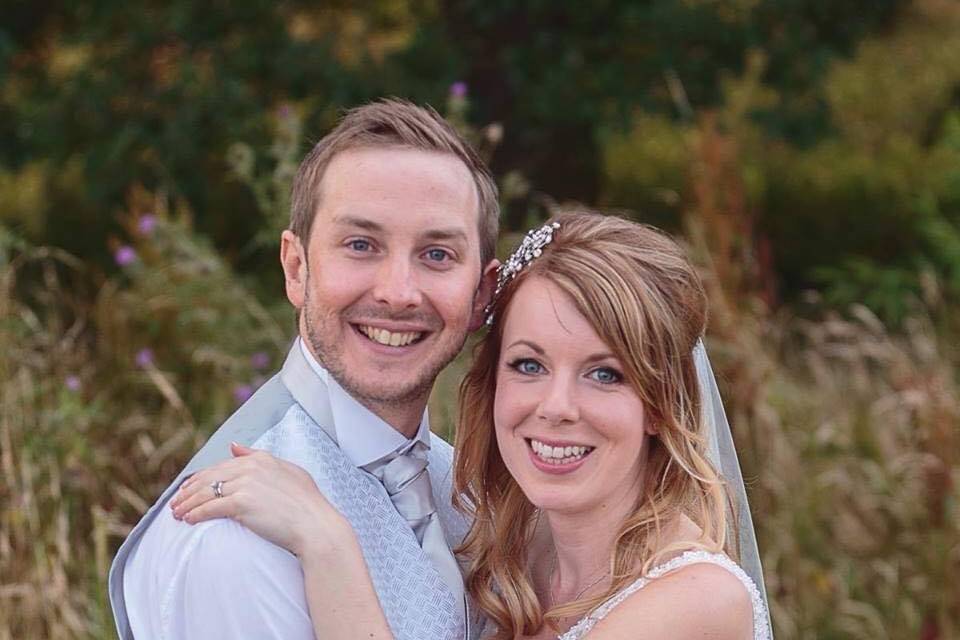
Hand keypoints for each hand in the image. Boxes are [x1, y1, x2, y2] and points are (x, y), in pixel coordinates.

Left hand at [169, 442, 350, 557]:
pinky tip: (188, 521)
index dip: (200, 478)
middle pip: (209, 478)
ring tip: (176, 514)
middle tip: (175, 504)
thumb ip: (259, 457)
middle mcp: (251, 467)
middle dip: (188, 492)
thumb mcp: (288, 471)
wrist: (315, 526)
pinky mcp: (242, 504)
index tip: (188, 488)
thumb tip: (234, 447)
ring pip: (206, 493)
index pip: (221, 466)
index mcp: (261, 459)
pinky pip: (210, 508)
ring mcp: (246, 484)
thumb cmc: (307, 503)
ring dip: (187, 504)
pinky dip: (196, 514)